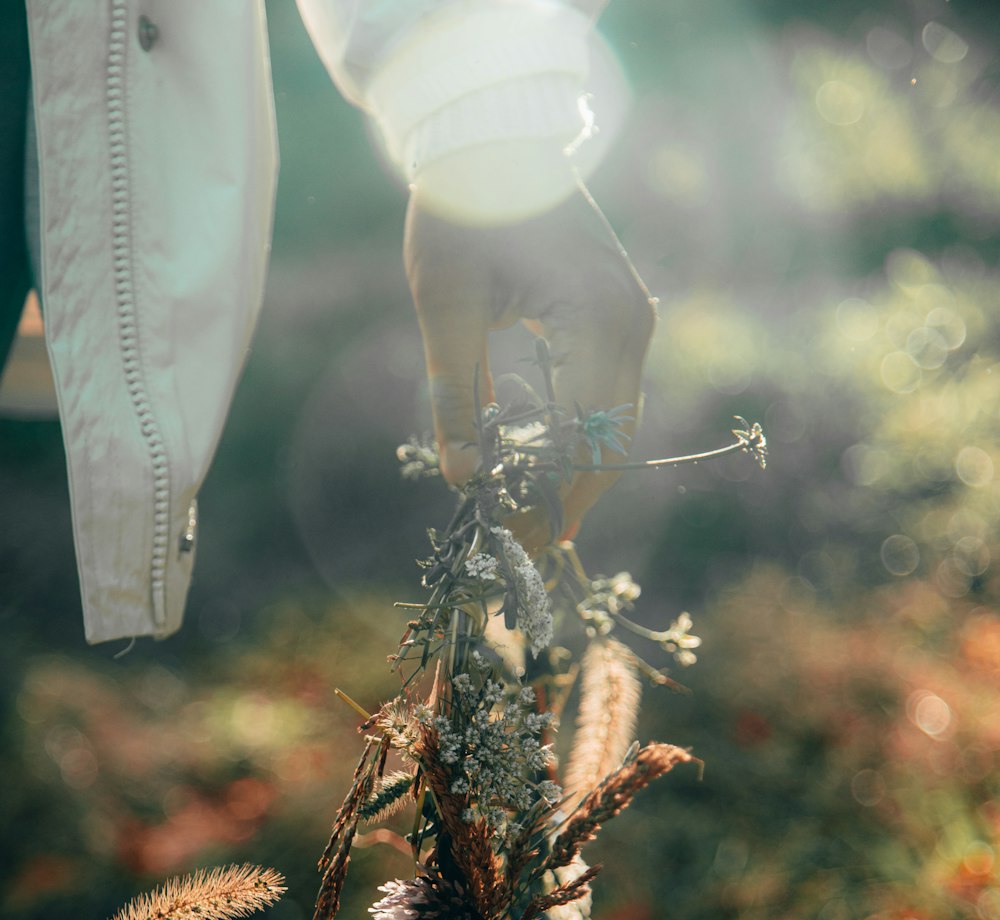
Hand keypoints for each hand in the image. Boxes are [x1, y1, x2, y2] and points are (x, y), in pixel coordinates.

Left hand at [404, 146, 655, 550]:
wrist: (494, 136)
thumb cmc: (462, 210)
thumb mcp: (446, 307)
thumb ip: (456, 397)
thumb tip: (460, 481)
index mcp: (595, 319)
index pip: (583, 440)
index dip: (547, 497)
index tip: (507, 535)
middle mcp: (631, 323)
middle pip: (613, 442)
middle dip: (569, 498)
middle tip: (521, 540)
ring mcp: (634, 318)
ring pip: (618, 424)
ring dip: (577, 471)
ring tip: (531, 514)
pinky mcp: (620, 314)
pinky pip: (610, 394)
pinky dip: (581, 435)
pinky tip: (545, 465)